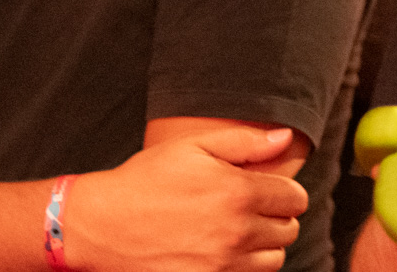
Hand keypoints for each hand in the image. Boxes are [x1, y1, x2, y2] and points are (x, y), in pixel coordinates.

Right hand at [66, 125, 308, 271]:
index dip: (286, 192)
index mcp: (239, 192)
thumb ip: (245, 142)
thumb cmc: (146, 179)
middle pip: (289, 230)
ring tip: (239, 231)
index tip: (269, 190)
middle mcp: (236, 232)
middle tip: (253, 209)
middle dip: (277, 218)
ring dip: (264, 246)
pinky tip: (223, 251)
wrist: (101, 224)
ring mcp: (221, 264)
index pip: (296, 198)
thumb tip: (284, 138)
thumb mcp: (193, 146)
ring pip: (273, 259)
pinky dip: (243, 266)